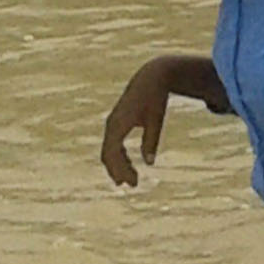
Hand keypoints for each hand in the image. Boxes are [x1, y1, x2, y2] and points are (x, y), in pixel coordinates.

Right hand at [101, 61, 175, 186]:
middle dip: (118, 171)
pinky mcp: (117, 122)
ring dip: (117, 165)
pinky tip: (129, 164)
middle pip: (108, 154)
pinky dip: (119, 156)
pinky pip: (113, 143)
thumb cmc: (155, 98)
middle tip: (131, 185)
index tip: (133, 182)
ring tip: (129, 179)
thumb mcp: (156, 120)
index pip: (113, 153)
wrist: (151, 78)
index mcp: (118, 124)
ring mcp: (112, 124)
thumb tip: (150, 163)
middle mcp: (111, 125)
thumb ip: (151, 141)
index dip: (121, 169)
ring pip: (109, 150)